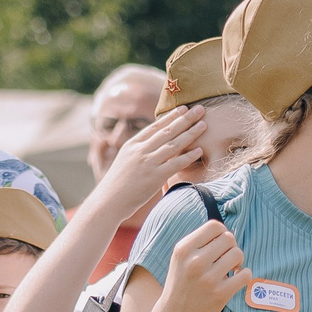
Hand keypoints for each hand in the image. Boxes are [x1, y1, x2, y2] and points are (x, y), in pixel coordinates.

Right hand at [93, 106, 207, 218]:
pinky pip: (176, 164)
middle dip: (185, 119)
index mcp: (131, 145)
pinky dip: (189, 156)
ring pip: (174, 144)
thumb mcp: (124, 161)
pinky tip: (199, 150)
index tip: (184, 108)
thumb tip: (155, 145)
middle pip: (167, 131)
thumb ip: (139, 152)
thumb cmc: (116, 185)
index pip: (155, 127)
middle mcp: (140, 151)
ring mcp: (147, 164)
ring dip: (191, 133)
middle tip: (200, 109)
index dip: (171, 116)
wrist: (107, 203)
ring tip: (204, 124)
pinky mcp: (155, 177)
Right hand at [157, 218, 249, 311]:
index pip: (215, 226)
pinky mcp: (220, 293)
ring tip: (228, 270)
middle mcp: (194, 262)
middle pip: (229, 238)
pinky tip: (234, 280)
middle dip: (230, 248)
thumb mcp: (181, 259)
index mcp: (183, 249)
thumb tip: (228, 233)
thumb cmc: (182, 283)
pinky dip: (244, 275)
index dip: (222, 233)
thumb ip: (200, 243)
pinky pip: (245, 274)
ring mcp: (208, 278)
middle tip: (223, 260)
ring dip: (237, 261)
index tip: (219, 246)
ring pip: (238, 254)